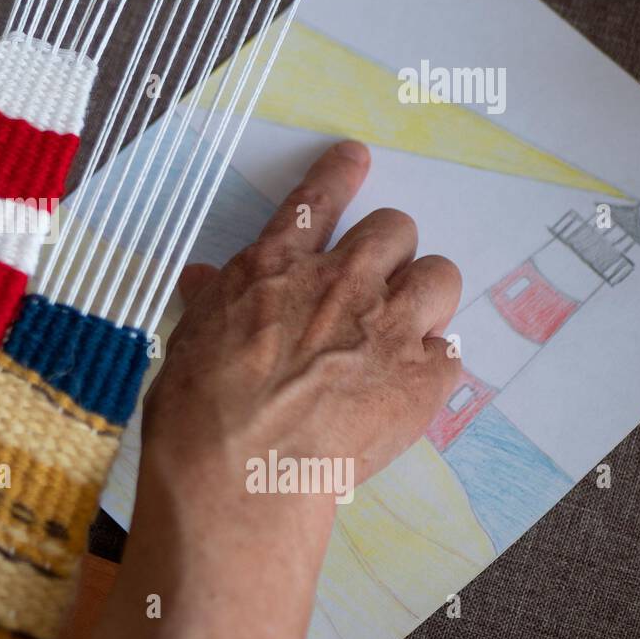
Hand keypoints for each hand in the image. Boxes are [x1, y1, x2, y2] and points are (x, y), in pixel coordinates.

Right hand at [62, 140, 461, 638]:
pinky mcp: (423, 382)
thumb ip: (210, 304)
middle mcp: (342, 282)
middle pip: (396, 229)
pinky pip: (451, 353)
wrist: (240, 479)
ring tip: (402, 327)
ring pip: (441, 276)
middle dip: (389, 248)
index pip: (318, 195)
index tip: (356, 159)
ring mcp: (389, 329)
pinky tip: (404, 388)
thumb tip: (205, 281)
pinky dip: (430, 366)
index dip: (341, 172)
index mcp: (276, 266)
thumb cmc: (195, 412)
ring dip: (424, 295)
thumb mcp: (188, 344)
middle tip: (371, 281)